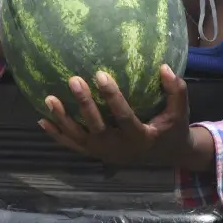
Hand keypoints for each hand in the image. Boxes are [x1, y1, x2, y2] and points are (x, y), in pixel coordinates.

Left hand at [37, 65, 202, 168]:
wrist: (165, 156)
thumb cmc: (172, 129)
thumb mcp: (180, 112)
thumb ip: (175, 90)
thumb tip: (164, 66)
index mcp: (140, 137)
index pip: (124, 116)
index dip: (112, 97)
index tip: (101, 74)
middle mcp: (119, 148)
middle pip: (96, 127)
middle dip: (84, 104)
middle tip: (73, 79)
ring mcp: (104, 153)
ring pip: (79, 137)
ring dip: (62, 119)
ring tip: (49, 98)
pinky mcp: (95, 154)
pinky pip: (73, 145)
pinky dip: (57, 135)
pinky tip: (42, 120)